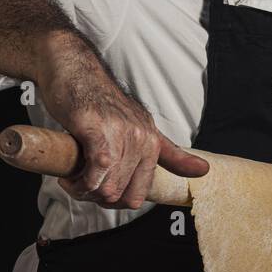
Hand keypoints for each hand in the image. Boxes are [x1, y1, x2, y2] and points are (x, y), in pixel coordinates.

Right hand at [36, 35, 207, 208]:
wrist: (74, 70)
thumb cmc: (100, 102)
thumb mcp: (139, 127)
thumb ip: (169, 153)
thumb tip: (204, 171)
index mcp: (152, 143)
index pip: (139, 195)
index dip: (114, 201)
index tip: (97, 191)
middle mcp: (141, 139)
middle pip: (119, 195)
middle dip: (95, 198)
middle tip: (78, 184)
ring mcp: (121, 133)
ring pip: (106, 188)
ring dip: (82, 191)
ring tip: (71, 178)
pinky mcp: (97, 129)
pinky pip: (97, 171)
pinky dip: (78, 181)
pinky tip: (67, 175)